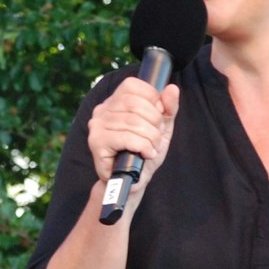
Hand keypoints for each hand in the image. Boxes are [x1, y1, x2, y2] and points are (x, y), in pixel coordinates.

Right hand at [85, 77, 180, 198]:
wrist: (131, 182)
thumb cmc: (143, 153)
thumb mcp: (161, 128)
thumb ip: (168, 108)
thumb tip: (172, 88)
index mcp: (116, 101)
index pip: (133, 85)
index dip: (152, 99)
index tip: (158, 118)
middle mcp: (102, 109)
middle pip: (135, 104)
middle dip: (154, 122)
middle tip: (156, 137)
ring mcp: (97, 125)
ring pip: (132, 122)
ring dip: (150, 138)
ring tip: (152, 148)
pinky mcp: (96, 142)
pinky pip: (126, 138)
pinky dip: (143, 146)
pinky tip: (145, 153)